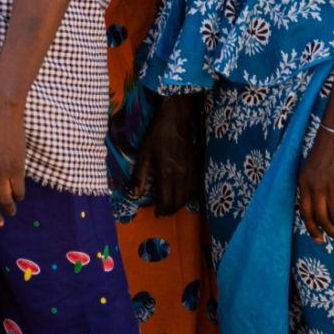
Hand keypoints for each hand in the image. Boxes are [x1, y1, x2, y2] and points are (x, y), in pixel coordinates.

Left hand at [129, 94, 203, 216]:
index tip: (156, 213)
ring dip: (180, 204)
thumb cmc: (156, 134)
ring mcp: (192, 170)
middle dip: (171, 210)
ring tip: (170, 206)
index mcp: (167, 171)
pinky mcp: (197, 166)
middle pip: (179, 200)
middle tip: (163, 212)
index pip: (167, 198)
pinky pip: (194, 187)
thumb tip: (136, 194)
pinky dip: (188, 195)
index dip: (162, 209)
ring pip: (188, 195)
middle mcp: (182, 173)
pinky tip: (180, 195)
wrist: (175, 119)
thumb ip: (140, 175)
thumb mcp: (143, 153)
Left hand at [299, 119, 333, 241]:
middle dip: (332, 232)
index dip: (312, 229)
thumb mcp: (311, 170)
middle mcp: (315, 188)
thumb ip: (312, 187)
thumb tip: (321, 208)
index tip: (320, 240)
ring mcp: (331, 187)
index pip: (305, 213)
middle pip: (322, 219)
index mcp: (303, 184)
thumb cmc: (326, 151)